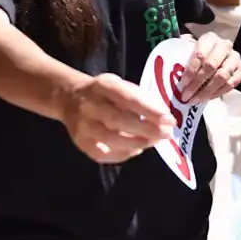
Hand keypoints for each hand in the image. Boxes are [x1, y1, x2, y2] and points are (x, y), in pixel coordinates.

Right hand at [60, 73, 174, 163]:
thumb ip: (142, 100)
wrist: (71, 98)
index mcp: (103, 85)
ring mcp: (82, 125)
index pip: (128, 98)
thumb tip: (165, 119)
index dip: (150, 110)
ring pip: (111, 139)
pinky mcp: (80, 143)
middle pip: (118, 120)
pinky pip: (103, 154)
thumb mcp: (122, 86)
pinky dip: (123, 154)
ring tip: (154, 142)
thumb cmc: (107, 93)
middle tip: (166, 134)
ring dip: (138, 143)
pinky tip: (137, 149)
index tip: (169, 119)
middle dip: (146, 129)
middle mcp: (89, 105)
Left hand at [178, 32, 240, 103]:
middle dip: (197, 83)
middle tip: (187, 96)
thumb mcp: (188, 51)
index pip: (200, 55)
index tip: (182, 85)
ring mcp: (235, 57)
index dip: (190, 71)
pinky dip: (219, 92)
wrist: (217, 55)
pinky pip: (232, 83)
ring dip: (208, 90)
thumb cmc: (198, 55)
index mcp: (209, 38)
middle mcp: (225, 45)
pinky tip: (209, 97)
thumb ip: (182, 59)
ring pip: (223, 76)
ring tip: (196, 99)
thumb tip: (172, 73)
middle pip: (211, 65)